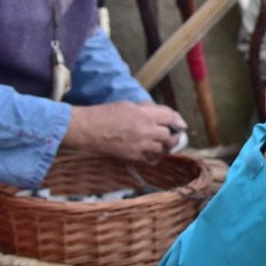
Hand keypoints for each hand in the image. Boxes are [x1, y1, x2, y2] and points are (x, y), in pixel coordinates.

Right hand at [63, 101, 186, 163]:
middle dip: (171, 133)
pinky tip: (154, 152)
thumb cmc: (105, 114)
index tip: (178, 122)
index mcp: (145, 115)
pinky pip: (152, 160)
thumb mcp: (129, 105)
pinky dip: (156, 156)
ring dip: (165, 145)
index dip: (176, 120)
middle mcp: (145, 131)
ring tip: (164, 142)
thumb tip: (165, 116)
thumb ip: (148, 110)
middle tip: (171, 132)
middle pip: (169, 135)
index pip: (170, 118)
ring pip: (163, 148)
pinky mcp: (133, 157)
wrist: (87, 130)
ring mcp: (140, 146)